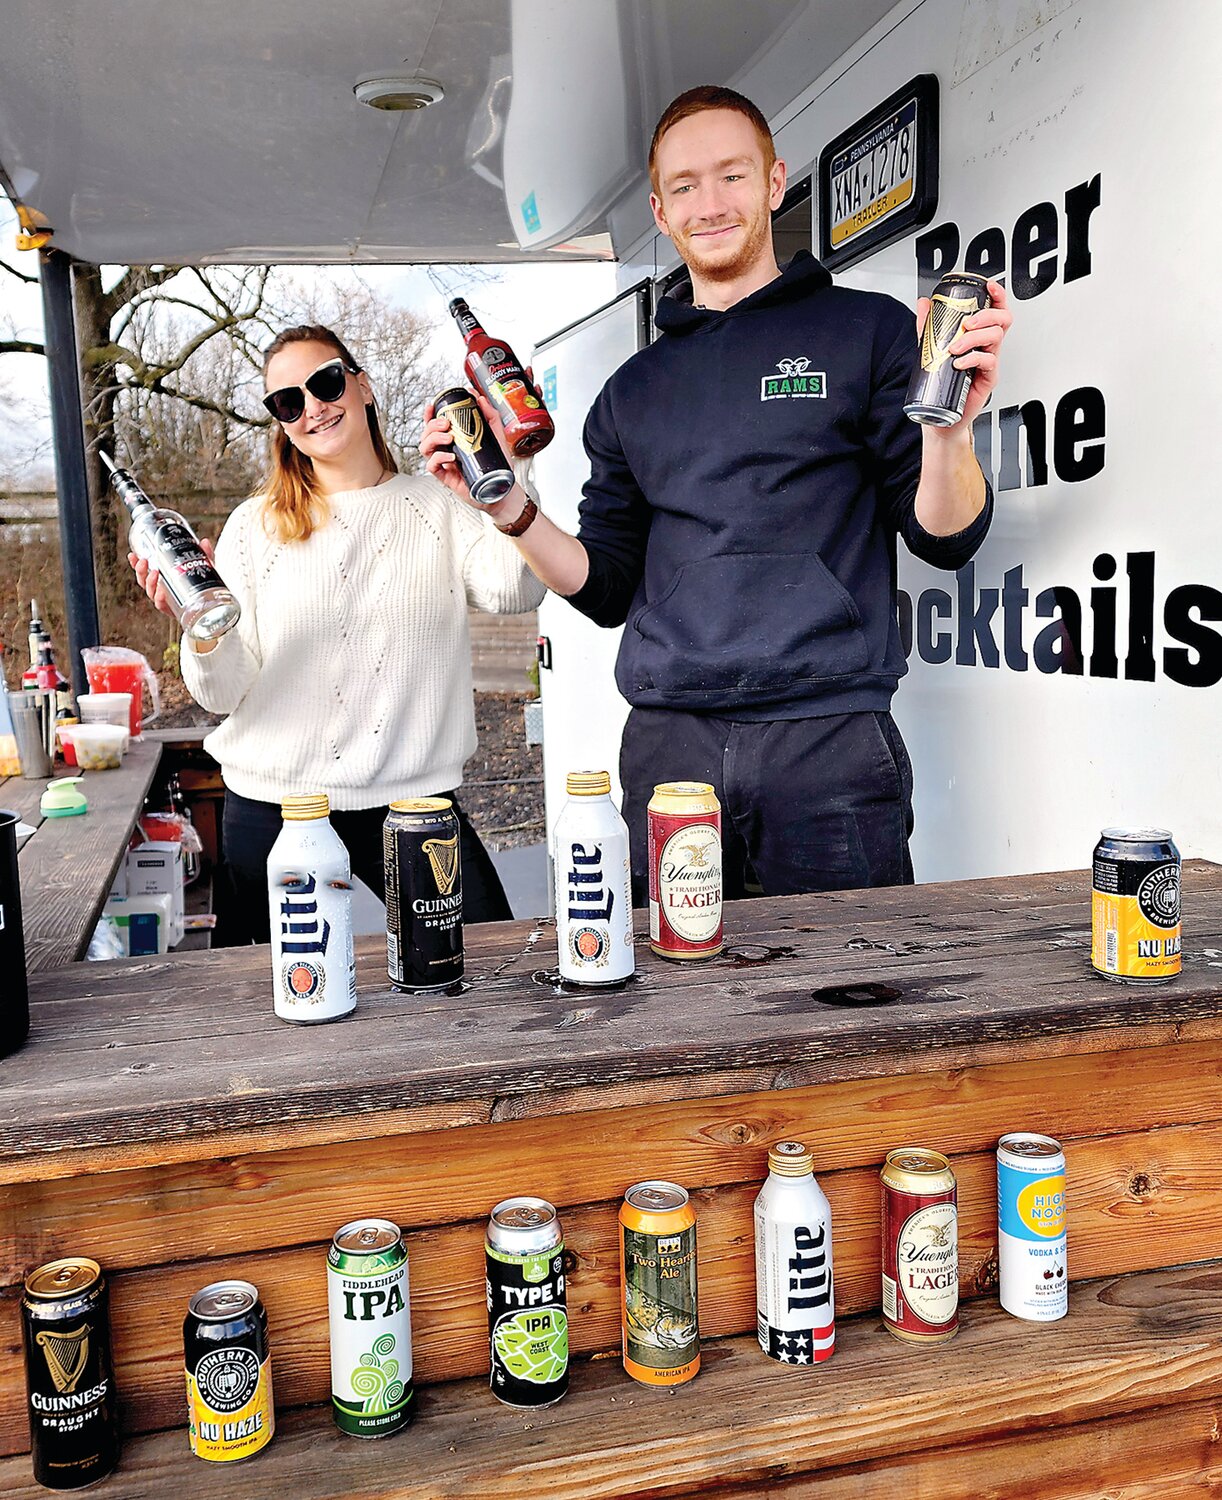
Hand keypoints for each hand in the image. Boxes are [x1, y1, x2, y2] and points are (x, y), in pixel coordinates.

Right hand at [128, 537, 214, 615]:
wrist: (209, 605)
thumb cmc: (200, 585)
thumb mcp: (203, 567)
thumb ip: (203, 555)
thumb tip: (204, 542)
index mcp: (161, 578)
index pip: (144, 570)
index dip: (136, 563)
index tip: (132, 555)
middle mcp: (159, 589)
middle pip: (143, 580)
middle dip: (140, 570)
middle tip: (144, 561)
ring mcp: (164, 599)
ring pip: (150, 591)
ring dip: (150, 582)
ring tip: (154, 572)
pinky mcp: (171, 609)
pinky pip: (162, 605)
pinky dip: (160, 599)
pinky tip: (161, 593)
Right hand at [418, 369, 542, 508]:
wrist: (503, 488)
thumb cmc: (498, 465)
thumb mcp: (497, 436)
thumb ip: (490, 416)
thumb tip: (480, 398)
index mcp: (454, 440)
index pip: (435, 425)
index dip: (429, 414)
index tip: (433, 405)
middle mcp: (446, 450)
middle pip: (426, 434)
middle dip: (432, 425)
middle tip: (446, 424)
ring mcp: (445, 464)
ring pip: (425, 448)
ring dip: (433, 439)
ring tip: (449, 438)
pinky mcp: (446, 478)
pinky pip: (432, 466)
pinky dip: (438, 459)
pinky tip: (450, 456)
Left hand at [915, 279, 1011, 429]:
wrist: (942, 415)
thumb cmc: (943, 381)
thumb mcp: (933, 348)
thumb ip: (928, 325)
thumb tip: (923, 303)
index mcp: (979, 336)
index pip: (995, 310)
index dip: (998, 296)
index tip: (989, 286)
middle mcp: (987, 346)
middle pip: (1002, 320)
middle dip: (987, 315)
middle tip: (968, 322)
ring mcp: (989, 361)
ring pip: (995, 338)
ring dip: (974, 337)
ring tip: (955, 346)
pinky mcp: (988, 378)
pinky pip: (988, 362)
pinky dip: (973, 359)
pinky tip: (959, 362)